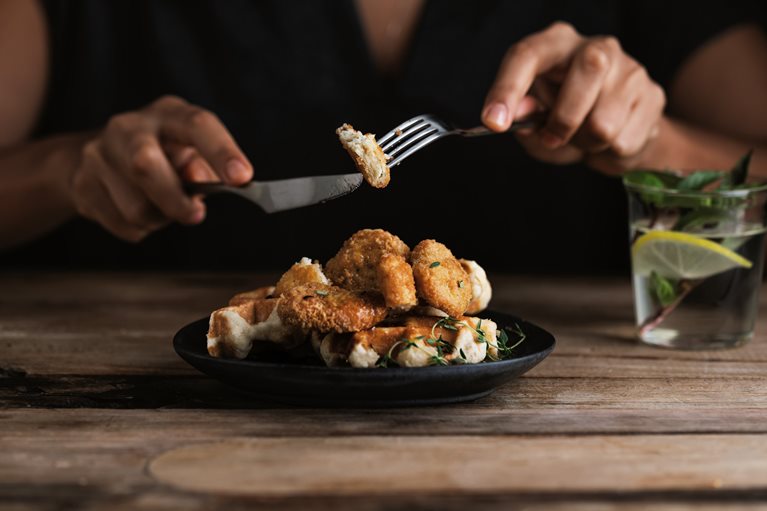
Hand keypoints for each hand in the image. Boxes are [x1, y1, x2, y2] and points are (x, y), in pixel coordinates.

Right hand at [67, 95, 251, 240]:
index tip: (242, 178)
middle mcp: (129, 127)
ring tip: (163, 208)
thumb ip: (203, 170)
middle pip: (145, 164)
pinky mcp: (82, 184)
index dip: (222, 151)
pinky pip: (121, 223)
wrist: (100, 157)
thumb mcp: (190, 153)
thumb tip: (210, 190)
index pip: (198, 125)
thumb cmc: (165, 156)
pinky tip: (139, 211)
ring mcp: (98, 154)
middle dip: (174, 198)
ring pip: (135, 207)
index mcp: (168, 114)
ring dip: (159, 219)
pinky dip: (140, 229)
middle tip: (196, 214)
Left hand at [482, 22, 665, 173]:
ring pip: (603, 123)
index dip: (508, 89)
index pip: (527, 55)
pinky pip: (623, 141)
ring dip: (587, 143)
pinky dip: (609, 151)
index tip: (494, 122)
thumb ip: (523, 119)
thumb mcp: (534, 123)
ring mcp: (630, 68)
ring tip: (585, 136)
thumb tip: (515, 115)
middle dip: (563, 122)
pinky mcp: (652, 95)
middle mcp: (595, 47)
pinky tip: (610, 137)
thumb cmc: (564, 120)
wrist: (614, 132)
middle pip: (585, 75)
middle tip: (553, 138)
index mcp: (555, 45)